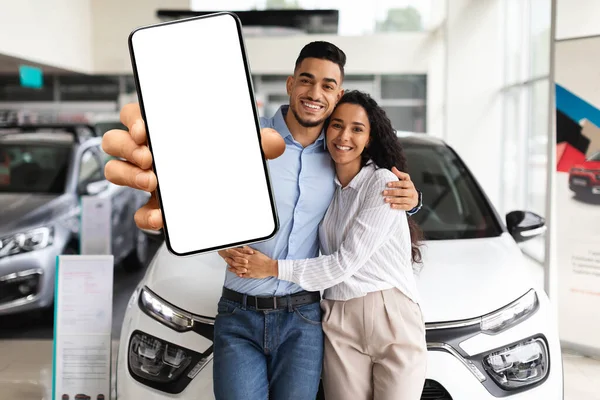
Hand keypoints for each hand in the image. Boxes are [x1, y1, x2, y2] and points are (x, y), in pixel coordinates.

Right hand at [102, 102, 286, 230]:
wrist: (229, 201)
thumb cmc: (226, 164)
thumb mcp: (243, 150)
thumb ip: (258, 143)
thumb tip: (272, 142)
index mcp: (167, 133)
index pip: (136, 115)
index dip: (133, 119)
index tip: (145, 128)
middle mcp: (152, 154)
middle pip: (116, 140)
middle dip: (126, 147)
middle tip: (150, 157)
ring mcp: (149, 181)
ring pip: (116, 171)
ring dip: (128, 176)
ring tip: (153, 181)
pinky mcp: (156, 208)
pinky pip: (138, 214)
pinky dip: (146, 217)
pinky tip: (162, 217)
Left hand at [218, 246, 277, 278]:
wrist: (270, 267)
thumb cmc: (265, 260)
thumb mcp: (257, 252)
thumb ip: (249, 250)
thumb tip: (244, 247)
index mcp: (248, 257)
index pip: (237, 253)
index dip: (231, 252)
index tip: (228, 250)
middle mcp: (247, 263)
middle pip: (236, 261)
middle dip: (230, 259)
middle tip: (225, 258)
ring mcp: (248, 269)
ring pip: (237, 268)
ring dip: (232, 267)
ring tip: (228, 267)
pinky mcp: (250, 274)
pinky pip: (242, 275)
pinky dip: (238, 274)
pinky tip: (236, 273)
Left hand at [383, 167, 418, 209]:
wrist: (414, 198)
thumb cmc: (407, 188)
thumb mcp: (405, 180)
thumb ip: (399, 174)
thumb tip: (393, 168)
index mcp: (410, 184)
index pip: (403, 183)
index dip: (395, 183)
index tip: (387, 184)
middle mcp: (412, 192)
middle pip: (402, 192)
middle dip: (392, 192)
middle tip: (383, 192)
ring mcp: (411, 200)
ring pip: (402, 200)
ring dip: (393, 200)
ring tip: (385, 200)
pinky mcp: (410, 206)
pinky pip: (403, 206)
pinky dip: (397, 206)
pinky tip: (391, 205)